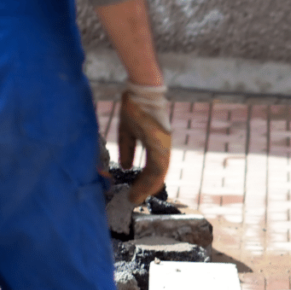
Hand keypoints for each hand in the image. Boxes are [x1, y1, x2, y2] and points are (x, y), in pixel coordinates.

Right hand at [117, 82, 170, 204]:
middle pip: (157, 173)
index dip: (145, 181)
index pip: (153, 167)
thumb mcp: (127, 132)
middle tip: (134, 199)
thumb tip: (128, 167)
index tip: (135, 192)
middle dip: (145, 188)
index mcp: (156, 143)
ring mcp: (163, 144)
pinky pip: (158, 166)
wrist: (140, 89)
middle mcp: (162, 146)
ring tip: (136, 197)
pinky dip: (150, 178)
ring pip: (159, 172)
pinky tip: (142, 186)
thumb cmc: (134, 106)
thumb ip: (128, 149)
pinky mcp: (161, 142)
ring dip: (147, 186)